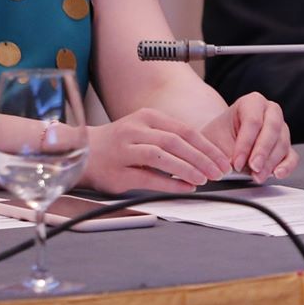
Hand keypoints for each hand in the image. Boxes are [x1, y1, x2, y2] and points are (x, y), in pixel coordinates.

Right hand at [83, 107, 236, 193]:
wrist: (81, 151)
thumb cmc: (118, 144)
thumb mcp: (144, 131)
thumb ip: (169, 138)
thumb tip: (202, 154)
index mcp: (147, 117)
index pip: (184, 130)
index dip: (206, 146)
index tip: (222, 159)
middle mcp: (135, 130)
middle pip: (176, 142)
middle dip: (202, 158)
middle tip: (219, 171)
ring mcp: (124, 150)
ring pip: (162, 156)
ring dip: (187, 168)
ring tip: (204, 179)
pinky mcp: (117, 172)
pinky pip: (147, 177)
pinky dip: (169, 182)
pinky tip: (184, 187)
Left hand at [201, 92, 298, 183]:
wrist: (222, 141)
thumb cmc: (219, 136)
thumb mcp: (215, 139)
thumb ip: (225, 150)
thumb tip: (233, 165)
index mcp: (252, 102)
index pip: (253, 121)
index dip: (245, 143)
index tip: (236, 162)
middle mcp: (270, 112)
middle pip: (272, 129)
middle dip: (262, 151)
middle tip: (253, 167)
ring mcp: (281, 128)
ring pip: (282, 143)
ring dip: (270, 162)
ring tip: (257, 176)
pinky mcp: (286, 146)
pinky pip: (292, 156)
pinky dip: (286, 166)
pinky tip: (277, 173)